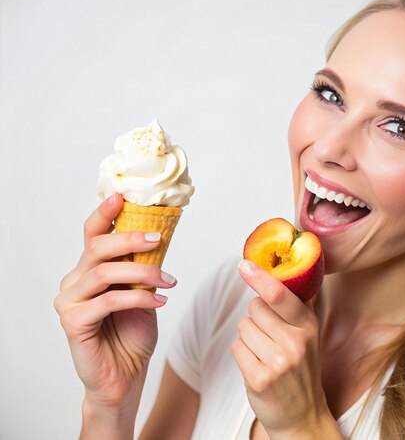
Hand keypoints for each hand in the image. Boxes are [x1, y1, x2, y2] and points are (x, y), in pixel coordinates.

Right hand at [54, 194, 176, 430]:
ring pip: (104, 272)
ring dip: (142, 272)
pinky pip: (108, 301)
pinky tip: (159, 303)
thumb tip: (159, 235)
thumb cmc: (133, 332)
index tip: (122, 195)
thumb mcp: (142, 291)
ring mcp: (70, 301)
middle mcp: (75, 280)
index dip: (104, 213)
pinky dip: (138, 299)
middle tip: (158, 238)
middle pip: (97, 247)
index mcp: (90, 269)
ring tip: (169, 281)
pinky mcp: (73, 322)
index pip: (92, 234)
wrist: (125, 374)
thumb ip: (142, 266)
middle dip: (130, 238)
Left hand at [232, 260, 337, 438]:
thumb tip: (282, 269)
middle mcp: (296, 342)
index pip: (280, 295)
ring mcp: (279, 362)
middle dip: (256, 317)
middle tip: (270, 336)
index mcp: (308, 326)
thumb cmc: (300, 369)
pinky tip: (258, 366)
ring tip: (265, 353)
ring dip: (248, 337)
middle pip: (255, 308)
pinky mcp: (260, 379)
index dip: (261, 278)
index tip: (244, 265)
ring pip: (243, 327)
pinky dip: (243, 354)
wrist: (302, 415)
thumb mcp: (308, 335)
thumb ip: (297, 305)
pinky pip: (237, 348)